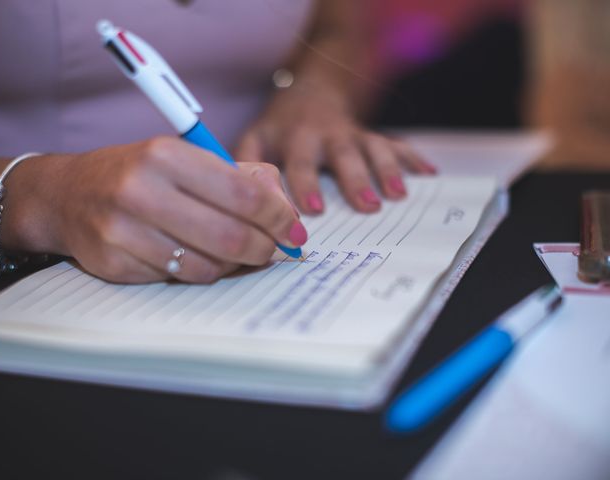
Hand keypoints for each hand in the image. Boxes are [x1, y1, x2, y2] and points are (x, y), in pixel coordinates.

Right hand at [5, 137, 305, 283]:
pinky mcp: (113, 263)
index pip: (244, 192)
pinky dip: (198, 273)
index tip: (296, 230)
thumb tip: (286, 214)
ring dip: (232, 266)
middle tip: (276, 251)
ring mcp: (122, 231)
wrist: (67, 195)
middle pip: (231, 237)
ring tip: (235, 253)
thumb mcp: (186, 158)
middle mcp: (141, 190)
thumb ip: (241, 178)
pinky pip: (177, 281)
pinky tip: (195, 257)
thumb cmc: (140, 174)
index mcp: (166, 155)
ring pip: (206, 268)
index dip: (280, 217)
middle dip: (266, 249)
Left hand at [235, 87, 435, 213]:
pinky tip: (429, 173)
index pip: (298, 162)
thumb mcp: (256, 138)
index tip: (312, 209)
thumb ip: (246, 163)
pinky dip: (412, 157)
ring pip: (372, 147)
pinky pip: (395, 144)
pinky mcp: (371, 135)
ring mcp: (352, 134)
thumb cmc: (279, 127)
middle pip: (341, 155)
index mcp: (294, 137)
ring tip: (398, 195)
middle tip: (367, 207)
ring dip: (387, 170)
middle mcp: (325, 134)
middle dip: (354, 180)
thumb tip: (240, 199)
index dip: (303, 184)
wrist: (310, 91)